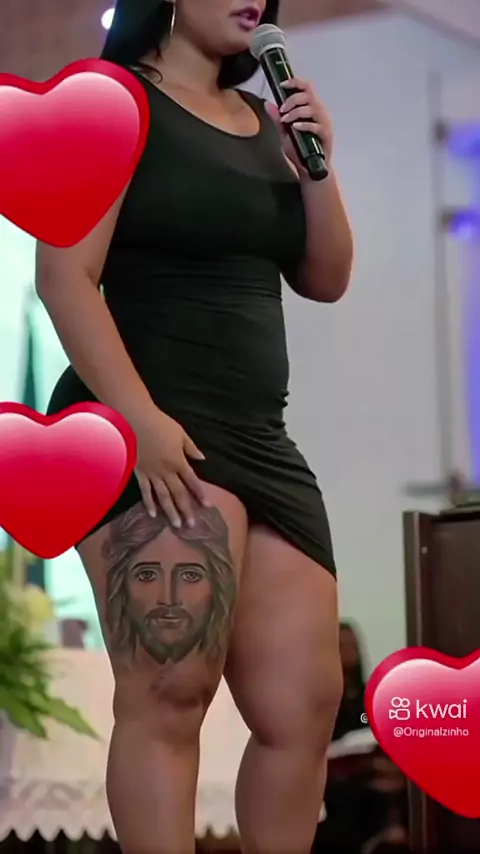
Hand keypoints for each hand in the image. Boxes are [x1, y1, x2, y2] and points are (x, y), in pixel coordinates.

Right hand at [132, 407, 209, 527]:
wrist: (135, 420)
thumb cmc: (159, 423)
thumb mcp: (180, 433)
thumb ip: (191, 448)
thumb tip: (202, 459)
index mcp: (178, 461)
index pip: (192, 481)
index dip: (200, 494)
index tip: (208, 506)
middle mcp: (166, 470)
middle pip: (179, 493)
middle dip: (186, 509)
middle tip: (192, 525)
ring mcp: (152, 473)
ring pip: (163, 496)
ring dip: (170, 511)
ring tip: (176, 525)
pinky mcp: (139, 473)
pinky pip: (145, 491)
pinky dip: (149, 503)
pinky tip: (153, 514)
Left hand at [266, 78, 332, 172]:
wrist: (310, 170)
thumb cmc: (300, 150)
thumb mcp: (285, 133)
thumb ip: (277, 119)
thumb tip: (267, 104)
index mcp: (311, 108)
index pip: (306, 87)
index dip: (295, 82)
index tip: (282, 85)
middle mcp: (319, 112)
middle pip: (308, 94)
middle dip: (292, 99)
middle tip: (282, 110)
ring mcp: (324, 123)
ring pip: (312, 108)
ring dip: (296, 112)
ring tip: (286, 120)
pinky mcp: (326, 136)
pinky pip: (316, 126)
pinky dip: (304, 125)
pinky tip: (295, 127)